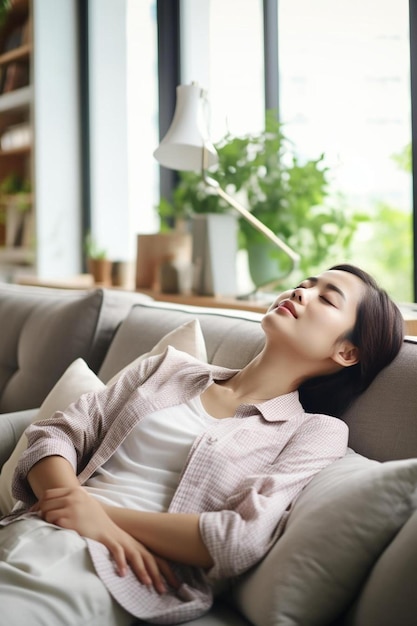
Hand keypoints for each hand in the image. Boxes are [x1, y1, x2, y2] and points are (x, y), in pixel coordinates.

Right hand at [36, 486, 178, 592]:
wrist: (88, 511)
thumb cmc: (102, 530)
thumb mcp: (117, 543)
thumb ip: (126, 553)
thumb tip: (135, 568)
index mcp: (134, 542)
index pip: (154, 557)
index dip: (164, 570)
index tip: (174, 583)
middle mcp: (130, 541)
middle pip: (148, 557)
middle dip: (158, 574)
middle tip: (164, 590)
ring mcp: (119, 539)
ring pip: (135, 555)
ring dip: (141, 569)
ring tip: (146, 583)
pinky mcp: (106, 538)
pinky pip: (116, 550)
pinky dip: (121, 561)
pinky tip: (123, 573)